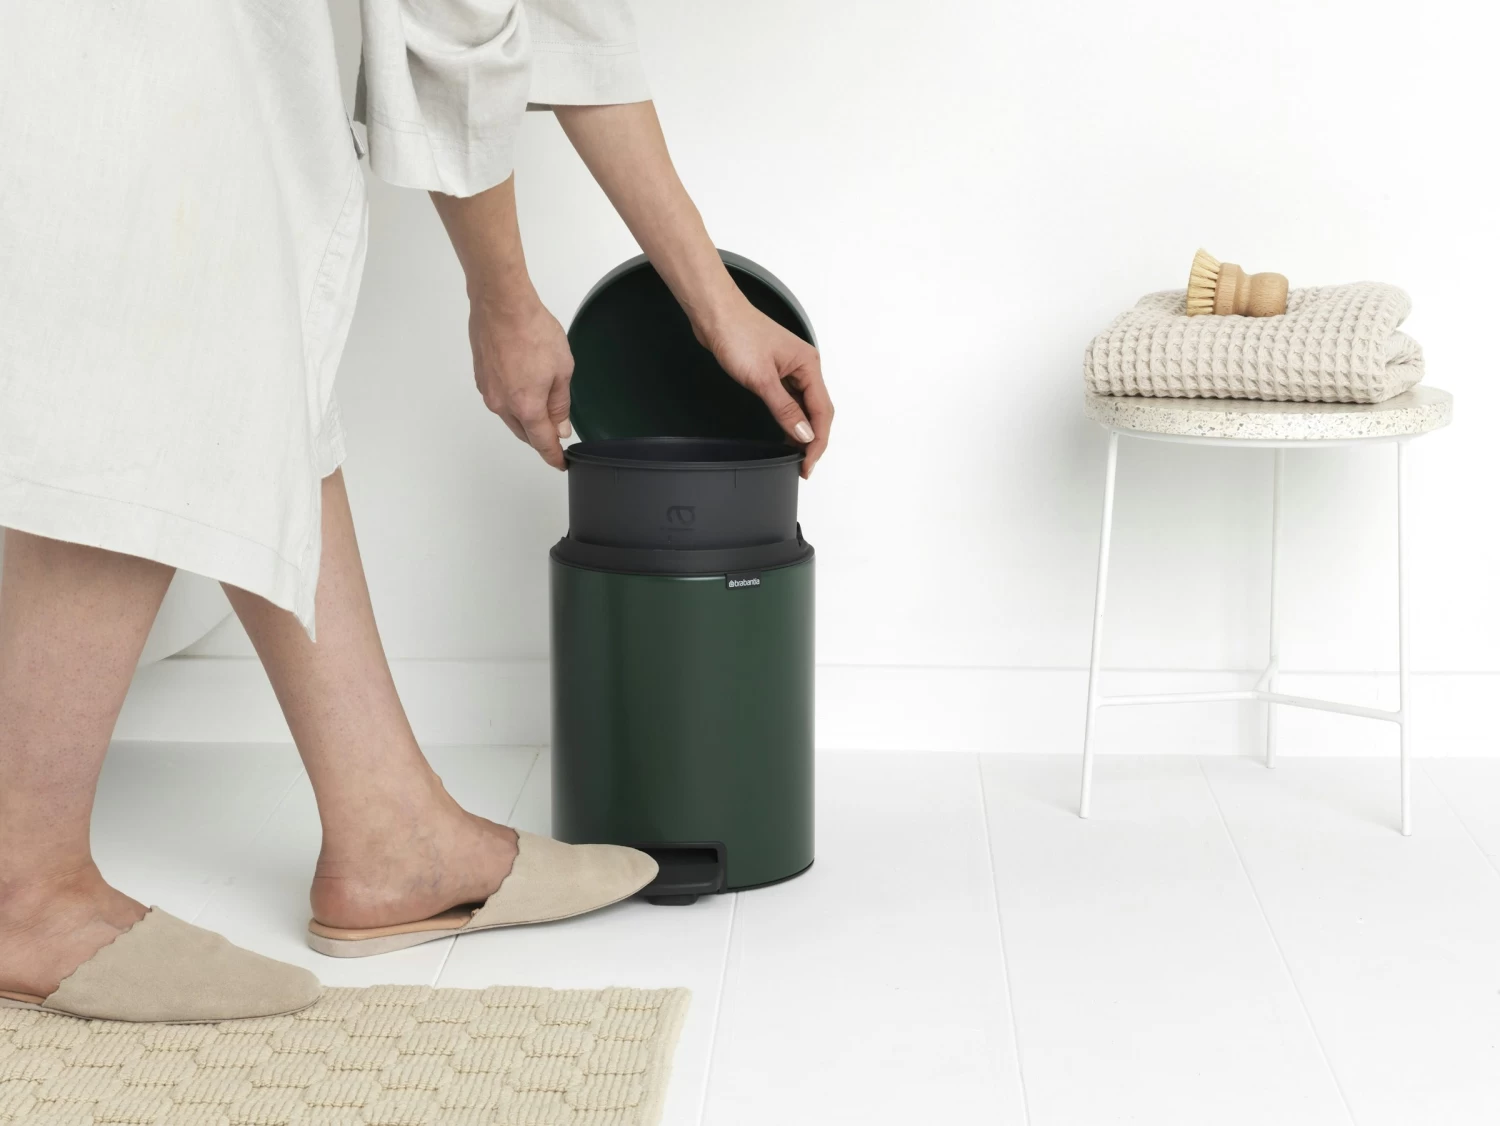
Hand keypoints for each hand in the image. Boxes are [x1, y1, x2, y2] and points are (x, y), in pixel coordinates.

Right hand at [468, 295, 573, 469]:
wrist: (501, 304)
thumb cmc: (532, 331)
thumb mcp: (562, 370)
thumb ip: (561, 404)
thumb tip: (560, 428)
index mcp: (526, 406)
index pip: (542, 442)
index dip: (553, 456)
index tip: (560, 464)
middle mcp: (503, 405)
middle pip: (524, 433)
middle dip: (540, 438)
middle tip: (555, 436)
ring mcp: (489, 392)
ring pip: (510, 418)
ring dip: (526, 419)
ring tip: (542, 408)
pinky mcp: (481, 379)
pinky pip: (499, 401)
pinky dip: (513, 403)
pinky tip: (523, 388)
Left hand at [697, 297, 832, 478]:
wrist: (715, 314)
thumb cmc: (738, 334)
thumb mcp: (762, 379)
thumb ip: (785, 409)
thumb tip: (804, 434)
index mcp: (809, 365)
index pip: (822, 412)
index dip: (817, 442)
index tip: (807, 464)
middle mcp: (804, 367)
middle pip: (818, 411)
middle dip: (814, 440)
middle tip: (803, 465)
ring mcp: (790, 369)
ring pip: (805, 406)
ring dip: (803, 430)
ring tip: (796, 455)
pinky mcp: (774, 371)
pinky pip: (791, 400)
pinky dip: (791, 418)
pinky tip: (786, 432)